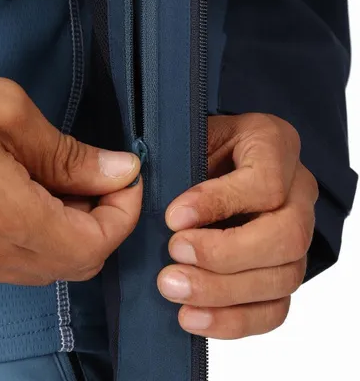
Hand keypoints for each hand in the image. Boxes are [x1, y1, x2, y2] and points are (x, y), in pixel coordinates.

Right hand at [0, 48, 141, 284]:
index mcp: (2, 215)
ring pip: (34, 269)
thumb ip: (68, 153)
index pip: (93, 245)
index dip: (123, 214)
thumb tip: (118, 171)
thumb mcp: (5, 109)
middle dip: (97, 224)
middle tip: (97, 178)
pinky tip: (15, 197)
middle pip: (69, 265)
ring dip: (61, 233)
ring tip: (57, 182)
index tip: (127, 178)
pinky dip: (23, 239)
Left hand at [157, 113, 317, 338]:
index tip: (172, 217)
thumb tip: (159, 207)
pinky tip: (192, 317)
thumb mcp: (186, 137)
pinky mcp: (283, 271)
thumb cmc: (195, 147)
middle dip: (225, 254)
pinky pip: (275, 308)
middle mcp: (297, 191)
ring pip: (282, 277)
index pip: (265, 184)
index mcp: (274, 144)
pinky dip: (234, 320)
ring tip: (172, 287)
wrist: (208, 163)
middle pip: (285, 236)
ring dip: (223, 291)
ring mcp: (296, 235)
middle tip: (173, 254)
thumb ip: (178, 161)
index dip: (218, 204)